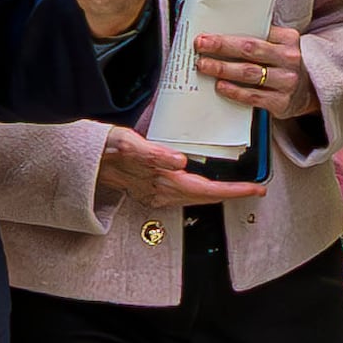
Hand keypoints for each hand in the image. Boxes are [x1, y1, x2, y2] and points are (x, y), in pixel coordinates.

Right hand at [93, 127, 253, 213]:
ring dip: (219, 194)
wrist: (87, 161)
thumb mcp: (129, 144)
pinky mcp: (153, 192)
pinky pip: (185, 195)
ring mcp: (158, 195)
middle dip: (233, 194)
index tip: (254, 190)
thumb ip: (155, 154)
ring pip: (197, 198)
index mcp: (163, 182)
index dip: (233, 191)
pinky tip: (206, 186)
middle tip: (255, 189)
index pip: (207, 189)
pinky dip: (202, 191)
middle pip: (206, 197)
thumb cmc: (108, 150)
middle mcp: (163, 193)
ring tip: (238, 188)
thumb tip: (179, 162)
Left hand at [187, 22, 310, 120]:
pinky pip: (253, 96)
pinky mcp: (281, 102)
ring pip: (249, 73)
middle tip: (201, 46)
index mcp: (289, 39)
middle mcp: (290, 59)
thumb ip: (261, 38)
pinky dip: (234, 91)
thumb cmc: (286, 65)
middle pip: (250, 50)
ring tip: (204, 66)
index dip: (229, 35)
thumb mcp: (282, 46)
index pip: (256, 33)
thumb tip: (223, 34)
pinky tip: (220, 86)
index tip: (207, 35)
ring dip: (223, 69)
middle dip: (222, 47)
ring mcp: (287, 82)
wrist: (311, 91)